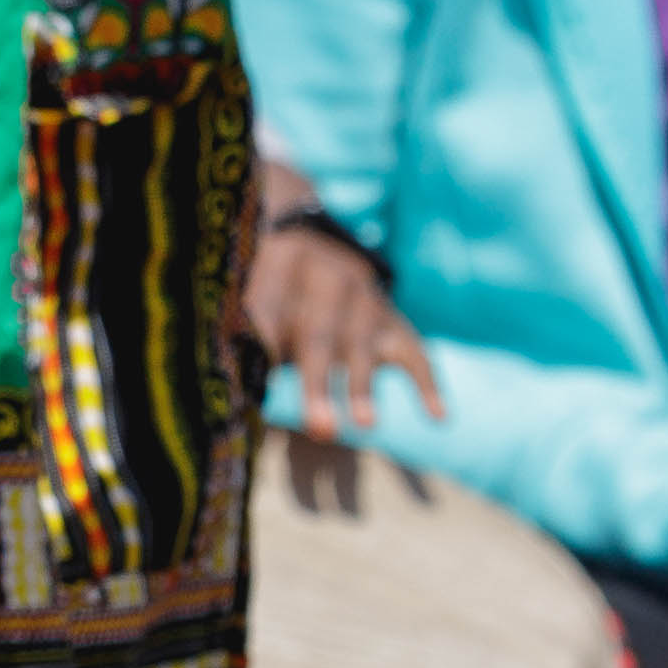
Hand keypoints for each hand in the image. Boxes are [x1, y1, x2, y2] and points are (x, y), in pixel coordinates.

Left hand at [240, 206, 445, 439]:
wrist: (305, 237)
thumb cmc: (265, 286)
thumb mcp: (250, 294)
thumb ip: (245, 334)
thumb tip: (228, 390)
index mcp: (281, 262)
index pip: (271, 309)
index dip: (265, 343)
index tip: (259, 378)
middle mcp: (328, 274)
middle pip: (320, 333)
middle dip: (320, 383)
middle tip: (321, 430)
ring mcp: (366, 296)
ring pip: (363, 343)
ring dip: (363, 385)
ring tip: (366, 425)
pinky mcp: (393, 318)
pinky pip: (416, 350)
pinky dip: (428, 383)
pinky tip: (439, 417)